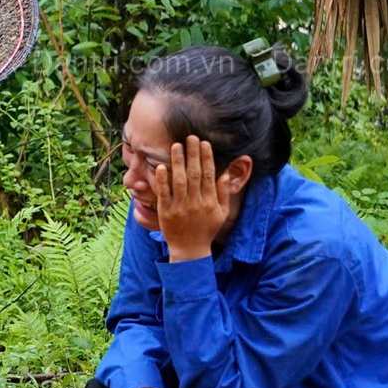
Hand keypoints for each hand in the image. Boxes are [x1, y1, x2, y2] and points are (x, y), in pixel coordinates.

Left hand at [155, 136, 226, 260]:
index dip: (207, 158)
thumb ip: (223, 193)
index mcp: (210, 202)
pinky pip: (164, 193)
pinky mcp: (165, 212)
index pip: (209, 175)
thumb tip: (226, 173)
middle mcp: (196, 203)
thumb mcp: (222, 213)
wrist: (190, 250)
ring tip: (176, 145)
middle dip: (193, 154)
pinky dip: (162, 180)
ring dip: (178, 162)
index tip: (204, 143)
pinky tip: (161, 166)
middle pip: (194, 174)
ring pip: (179, 181)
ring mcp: (180, 207)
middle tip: (190, 137)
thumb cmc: (207, 230)